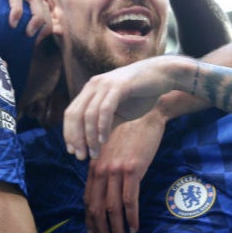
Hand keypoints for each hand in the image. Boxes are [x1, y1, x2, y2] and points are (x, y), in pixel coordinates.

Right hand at [0, 0, 48, 37]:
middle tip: (36, 40)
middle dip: (43, 22)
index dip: (41, 22)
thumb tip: (5, 48)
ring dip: (34, 18)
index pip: (37, 4)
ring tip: (28, 35)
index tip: (36, 41)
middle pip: (39, 2)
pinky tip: (13, 24)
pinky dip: (17, 11)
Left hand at [64, 55, 191, 159]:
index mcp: (90, 90)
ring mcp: (105, 84)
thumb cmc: (141, 94)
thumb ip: (104, 125)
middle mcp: (93, 85)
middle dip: (76, 138)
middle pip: (75, 115)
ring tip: (94, 154)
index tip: (72, 152)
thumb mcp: (119, 113)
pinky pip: (105, 110)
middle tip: (81, 157)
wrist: (163, 75)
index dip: (69, 134)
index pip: (70, 114)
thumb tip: (91, 144)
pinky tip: (104, 141)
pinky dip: (102, 127)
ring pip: (88, 115)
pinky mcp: (119, 86)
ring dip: (89, 137)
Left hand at [84, 112, 164, 232]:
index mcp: (94, 166)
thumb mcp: (112, 151)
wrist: (146, 116)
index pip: (88, 199)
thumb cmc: (130, 133)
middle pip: (97, 208)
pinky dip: (132, 218)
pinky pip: (130, 200)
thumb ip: (106, 169)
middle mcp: (101, 169)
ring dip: (117, 229)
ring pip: (112, 208)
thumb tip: (106, 192)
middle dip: (101, 231)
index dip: (90, 220)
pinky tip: (135, 228)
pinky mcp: (133, 170)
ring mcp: (116, 170)